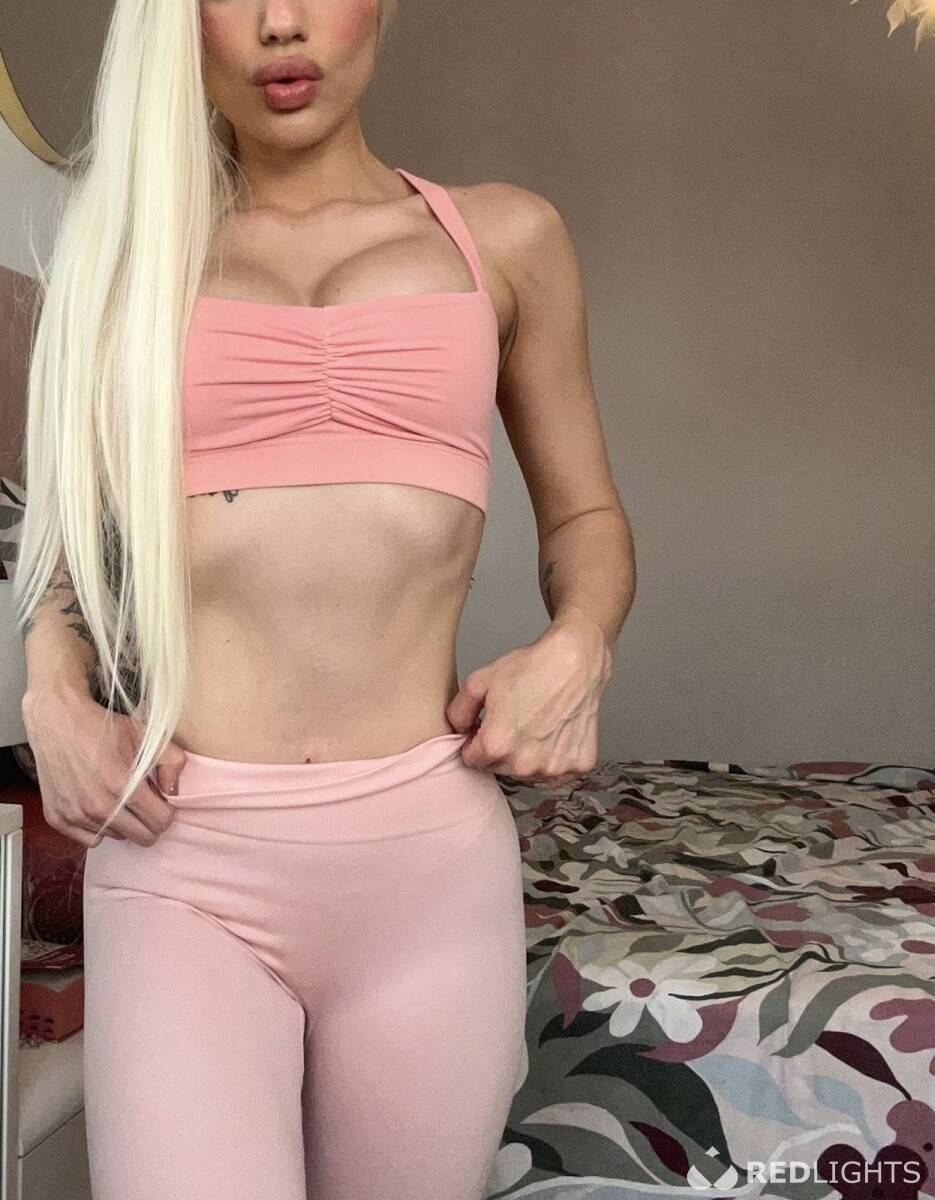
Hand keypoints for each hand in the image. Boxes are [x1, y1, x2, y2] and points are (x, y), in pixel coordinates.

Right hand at [21, 685, 186, 848]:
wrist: (57, 721)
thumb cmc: (103, 727)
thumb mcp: (147, 735)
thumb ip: (172, 762)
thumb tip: (173, 791)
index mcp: (123, 786)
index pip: (160, 822)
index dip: (166, 811)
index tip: (160, 801)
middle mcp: (98, 806)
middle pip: (142, 837)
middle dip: (150, 822)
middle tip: (144, 804)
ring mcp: (75, 815)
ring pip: (117, 837)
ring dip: (123, 823)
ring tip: (117, 797)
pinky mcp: (57, 818)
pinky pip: (90, 840)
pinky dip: (98, 828)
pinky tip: (98, 806)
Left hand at [446, 615, 612, 784]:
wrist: (575, 660)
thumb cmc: (531, 668)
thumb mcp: (479, 681)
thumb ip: (458, 712)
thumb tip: (459, 731)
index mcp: (496, 746)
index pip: (472, 760)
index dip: (475, 742)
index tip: (486, 728)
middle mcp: (525, 764)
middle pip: (499, 769)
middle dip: (500, 751)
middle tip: (514, 722)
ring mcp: (553, 768)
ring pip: (528, 773)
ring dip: (527, 757)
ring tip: (536, 725)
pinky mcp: (577, 766)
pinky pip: (556, 773)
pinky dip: (553, 759)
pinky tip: (554, 734)